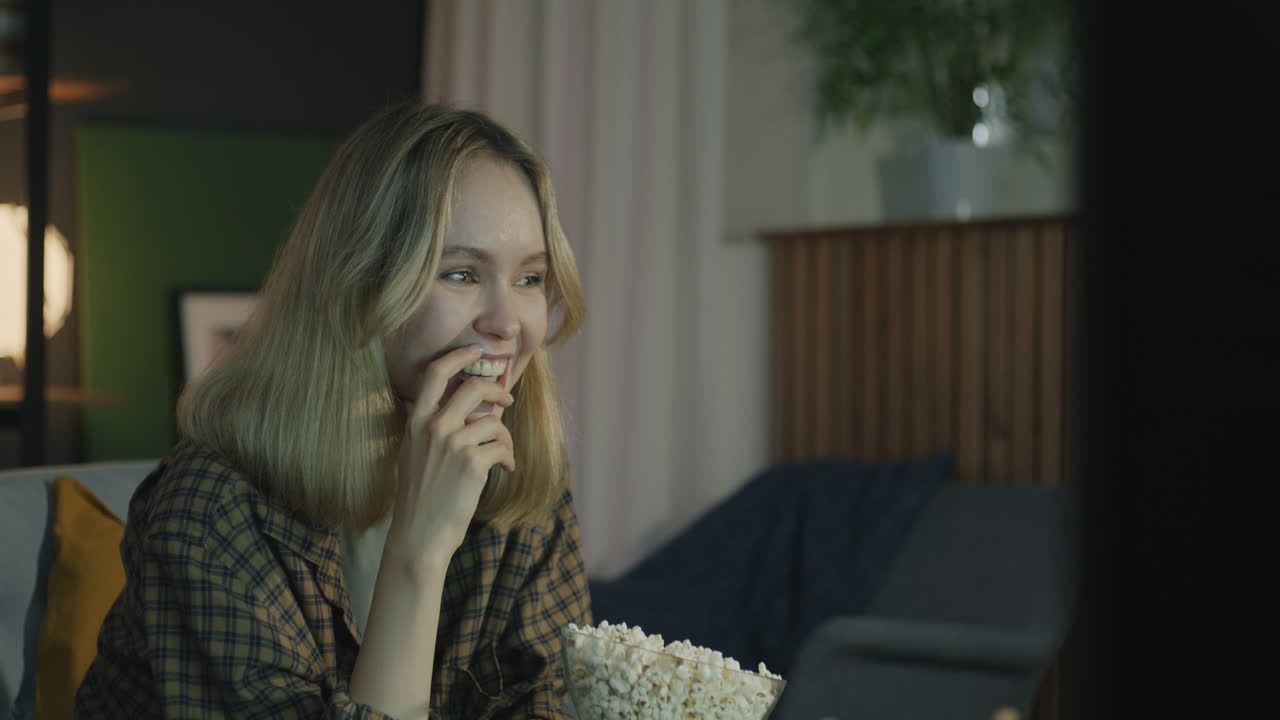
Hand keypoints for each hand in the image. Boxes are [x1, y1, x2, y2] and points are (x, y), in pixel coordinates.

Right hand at [387, 345, 515, 566]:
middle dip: (497, 390)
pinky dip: (508, 457)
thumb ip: (430, 425)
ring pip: (493, 421)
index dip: (458, 356)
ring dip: (504, 437)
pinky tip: (504, 470)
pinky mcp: (472, 463)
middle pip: (474, 387)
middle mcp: (432, 427)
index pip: (435, 373)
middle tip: (507, 399)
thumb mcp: (413, 452)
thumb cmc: (420, 496)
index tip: (476, 351)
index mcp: (416, 421)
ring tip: (501, 455)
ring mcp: (452, 444)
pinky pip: (502, 446)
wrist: (419, 534)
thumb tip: (462, 404)